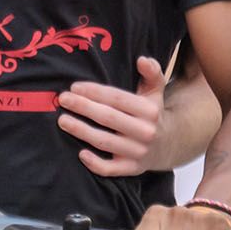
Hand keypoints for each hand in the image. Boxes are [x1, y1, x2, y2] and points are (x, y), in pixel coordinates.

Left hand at [58, 57, 168, 177]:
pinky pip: (110, 169)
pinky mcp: (131, 169)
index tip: (74, 87)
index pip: (117, 98)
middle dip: (82, 107)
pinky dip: (95, 164)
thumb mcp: (155, 91)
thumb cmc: (152, 114)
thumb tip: (142, 60)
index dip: (94, 91)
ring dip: (81, 131)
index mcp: (149, 111)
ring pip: (105, 141)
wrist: (168, 144)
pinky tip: (80, 153)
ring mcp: (138, 152)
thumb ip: (152, 73)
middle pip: (108, 118)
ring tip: (62, 120)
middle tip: (62, 99)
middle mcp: (146, 132)